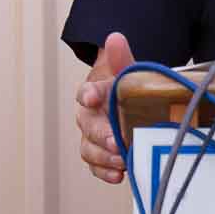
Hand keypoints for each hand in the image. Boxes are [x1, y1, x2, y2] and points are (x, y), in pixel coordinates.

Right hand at [74, 32, 136, 184]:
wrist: (128, 106)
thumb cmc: (124, 90)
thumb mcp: (127, 72)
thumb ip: (121, 59)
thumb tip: (115, 38)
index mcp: (93, 94)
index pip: (86, 92)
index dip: (89, 95)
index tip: (93, 97)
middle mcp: (88, 117)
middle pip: (88, 126)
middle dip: (101, 134)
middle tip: (117, 140)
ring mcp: (93, 138)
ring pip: (89, 149)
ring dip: (104, 156)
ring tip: (121, 159)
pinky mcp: (101, 157)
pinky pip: (97, 167)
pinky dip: (105, 173)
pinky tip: (119, 175)